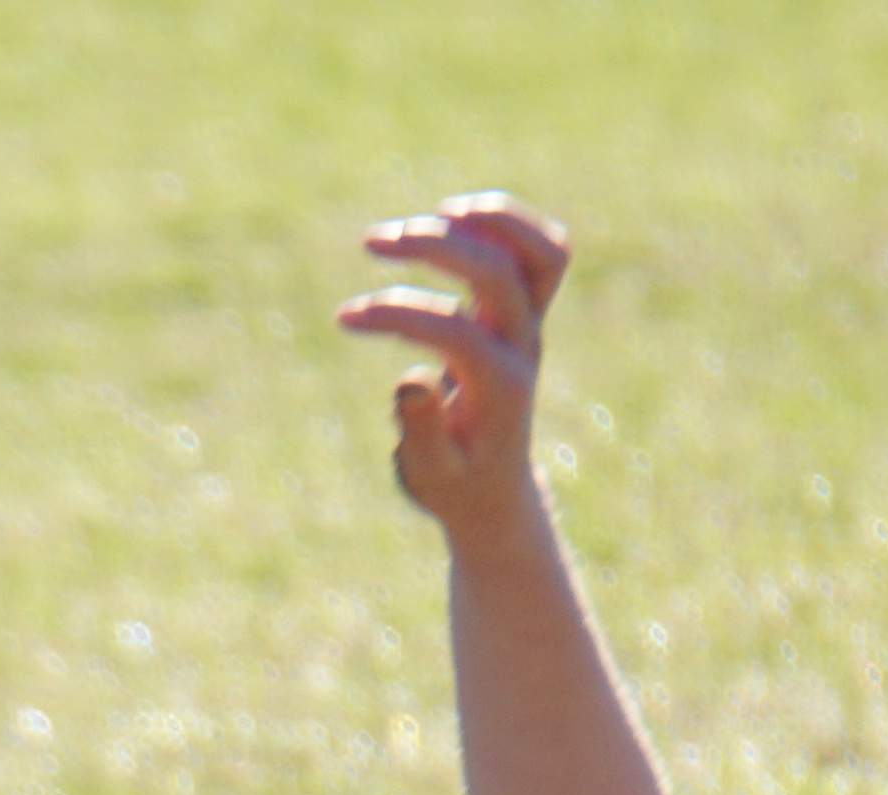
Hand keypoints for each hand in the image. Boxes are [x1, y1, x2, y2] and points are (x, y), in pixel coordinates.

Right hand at [336, 196, 569, 541]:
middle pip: (498, 274)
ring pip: (540, 253)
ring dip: (492, 220)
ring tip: (436, 214)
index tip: (347, 317)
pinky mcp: (525, 310)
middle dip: (436, 248)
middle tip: (372, 242)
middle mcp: (522, 348)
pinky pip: (537, 252)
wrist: (492, 487)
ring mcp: (529, 326)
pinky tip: (450, 221)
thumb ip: (423, 431)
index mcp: (498, 389)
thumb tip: (410, 380)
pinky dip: (505, 226)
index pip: (454, 330)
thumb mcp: (428, 474)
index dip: (399, 314)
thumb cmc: (451, 481)